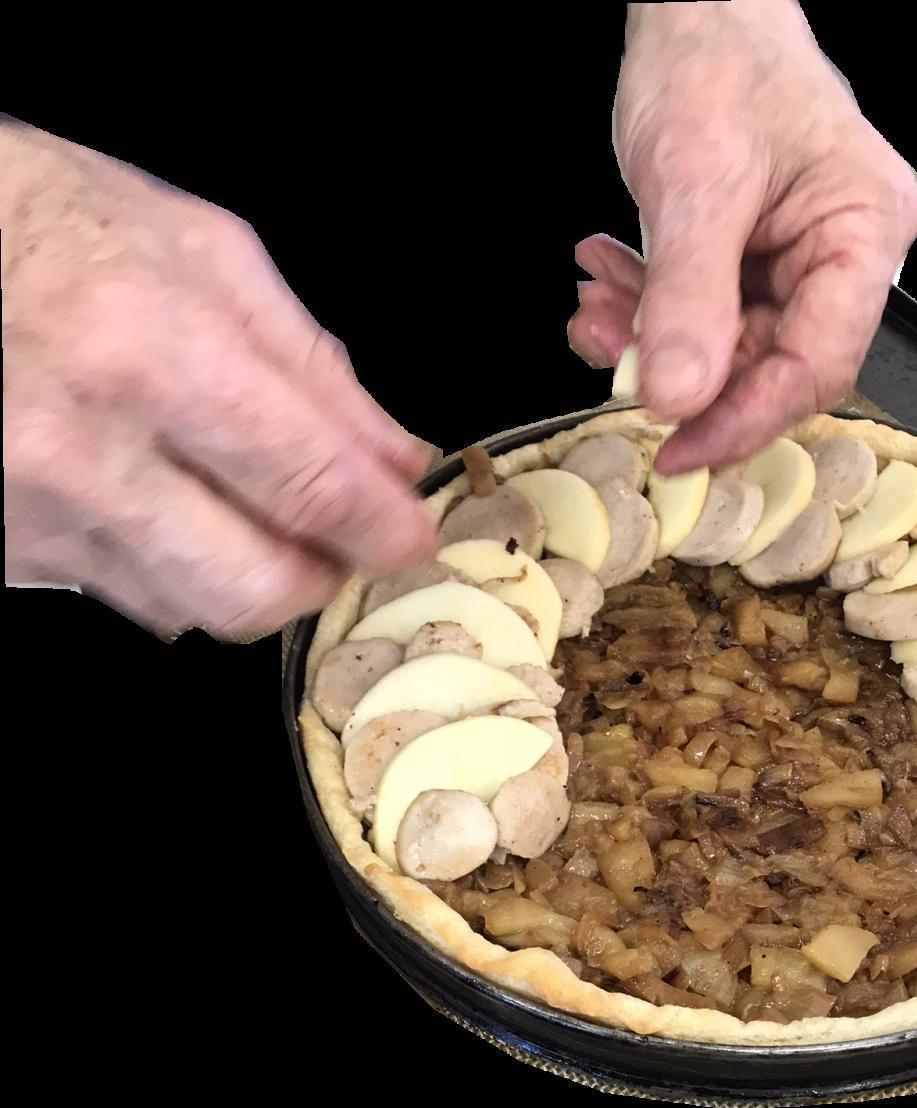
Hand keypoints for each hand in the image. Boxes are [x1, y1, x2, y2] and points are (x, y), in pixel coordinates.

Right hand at [2, 122, 434, 637]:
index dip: (381, 528)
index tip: (411, 536)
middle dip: (320, 574)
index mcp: (150, 357)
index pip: (308, 485)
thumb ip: (311, 362)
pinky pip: (127, 597)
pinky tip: (166, 504)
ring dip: (248, 573)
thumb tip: (393, 459)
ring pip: (192, 609)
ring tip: (244, 504)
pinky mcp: (4, 553)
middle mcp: (83, 456)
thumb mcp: (201, 251)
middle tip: (335, 537)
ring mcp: (32, 518)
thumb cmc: (51, 224)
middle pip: (254, 587)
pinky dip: (176, 567)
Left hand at [569, 0, 916, 472]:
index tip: (677, 450)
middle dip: (682, 373)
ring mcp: (796, 257)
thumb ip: (688, 297)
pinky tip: (605, 279)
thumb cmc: (718, 57)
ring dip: (651, 338)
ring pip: (727, 344)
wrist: (694, 2)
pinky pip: (704, 311)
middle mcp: (843, 254)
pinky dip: (648, 307)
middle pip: (771, 363)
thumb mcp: (696, 180)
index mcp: (864, 232)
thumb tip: (677, 398)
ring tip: (592, 310)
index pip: (819, 362)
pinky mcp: (752, 255)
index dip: (747, 418)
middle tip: (609, 360)